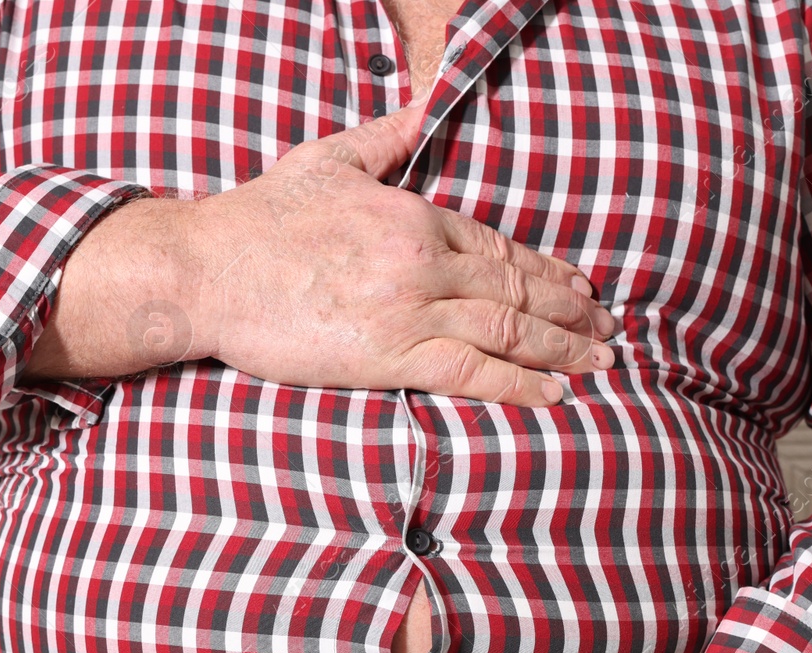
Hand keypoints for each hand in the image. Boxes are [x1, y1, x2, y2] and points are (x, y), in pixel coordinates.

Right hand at [30, 106, 617, 404]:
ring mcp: (407, 310)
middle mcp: (422, 261)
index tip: (576, 286)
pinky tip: (555, 393)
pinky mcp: (386, 357)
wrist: (205, 270)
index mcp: (412, 214)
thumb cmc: (258, 218)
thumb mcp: (327, 159)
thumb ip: (386, 134)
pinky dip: (519, 383)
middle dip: (569, 309)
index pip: (495, 244)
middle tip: (607, 327)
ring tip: (598, 360)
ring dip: (561, 346)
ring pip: (506, 328)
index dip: (544, 268)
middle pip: (515, 286)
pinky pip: (470, 372)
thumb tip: (426, 101)